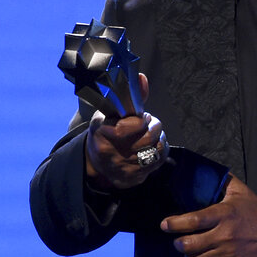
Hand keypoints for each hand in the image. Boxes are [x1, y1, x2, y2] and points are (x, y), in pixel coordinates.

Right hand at [84, 74, 166, 189]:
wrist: (96, 163)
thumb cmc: (105, 132)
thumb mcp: (110, 113)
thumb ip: (129, 97)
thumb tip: (142, 78)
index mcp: (104, 134)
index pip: (134, 125)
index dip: (144, 120)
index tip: (143, 117)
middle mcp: (113, 153)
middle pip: (149, 137)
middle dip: (154, 127)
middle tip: (149, 124)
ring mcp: (124, 168)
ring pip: (157, 149)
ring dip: (159, 139)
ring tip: (151, 135)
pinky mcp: (134, 178)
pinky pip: (158, 162)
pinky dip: (160, 151)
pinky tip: (151, 147)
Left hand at [160, 175, 256, 256]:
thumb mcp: (242, 193)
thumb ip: (224, 181)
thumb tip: (207, 171)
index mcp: (224, 215)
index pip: (192, 220)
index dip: (174, 224)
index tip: (165, 225)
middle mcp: (223, 236)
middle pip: (188, 244)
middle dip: (178, 243)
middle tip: (179, 240)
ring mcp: (227, 254)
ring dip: (188, 256)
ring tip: (192, 251)